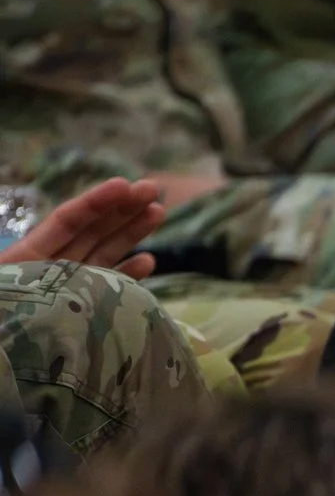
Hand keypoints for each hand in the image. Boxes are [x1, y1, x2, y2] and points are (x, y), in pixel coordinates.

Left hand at [0, 179, 166, 275]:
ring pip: (105, 253)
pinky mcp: (86, 310)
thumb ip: (26, 263)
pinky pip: (110, 288)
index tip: (123, 184)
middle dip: (123, 207)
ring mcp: (72, 286)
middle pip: (92, 230)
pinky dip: (128, 275)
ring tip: (158, 212)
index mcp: (28, 255)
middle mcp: (53, 265)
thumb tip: (61, 243)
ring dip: (133, 232)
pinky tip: (148, 260)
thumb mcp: (7, 279)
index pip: (68, 220)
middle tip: (153, 188)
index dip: (96, 201)